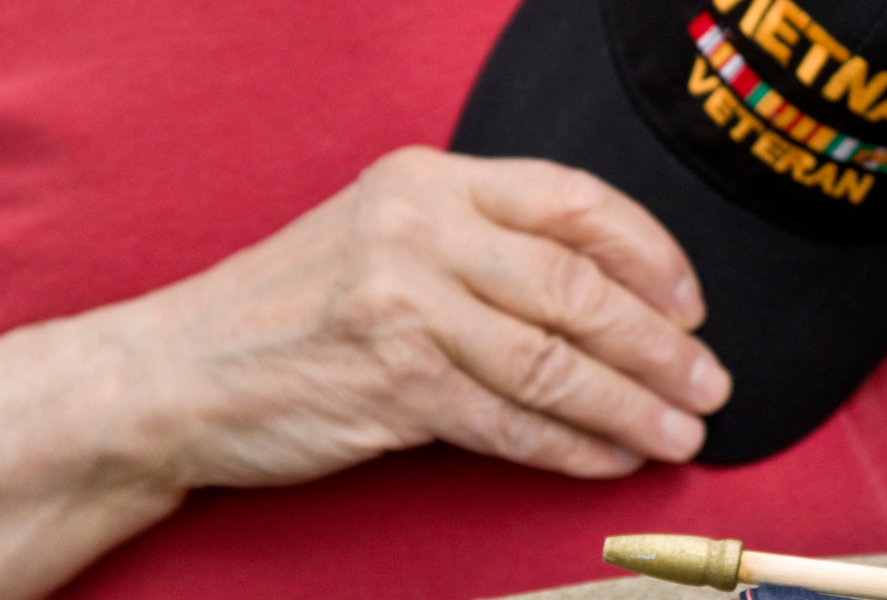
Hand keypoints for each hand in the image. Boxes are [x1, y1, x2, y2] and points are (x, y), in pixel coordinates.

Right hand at [0, 147, 730, 598]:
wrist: (176, 373)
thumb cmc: (299, 308)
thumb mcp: (389, 236)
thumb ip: (489, 245)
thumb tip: (623, 298)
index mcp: (432, 179)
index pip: (575, 202)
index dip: (651, 256)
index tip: (694, 306)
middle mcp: (420, 229)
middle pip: (579, 289)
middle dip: (660, 346)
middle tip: (710, 384)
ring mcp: (403, 305)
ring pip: (554, 363)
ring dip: (632, 407)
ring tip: (681, 434)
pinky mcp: (391, 383)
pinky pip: (510, 423)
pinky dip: (571, 448)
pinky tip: (611, 459)